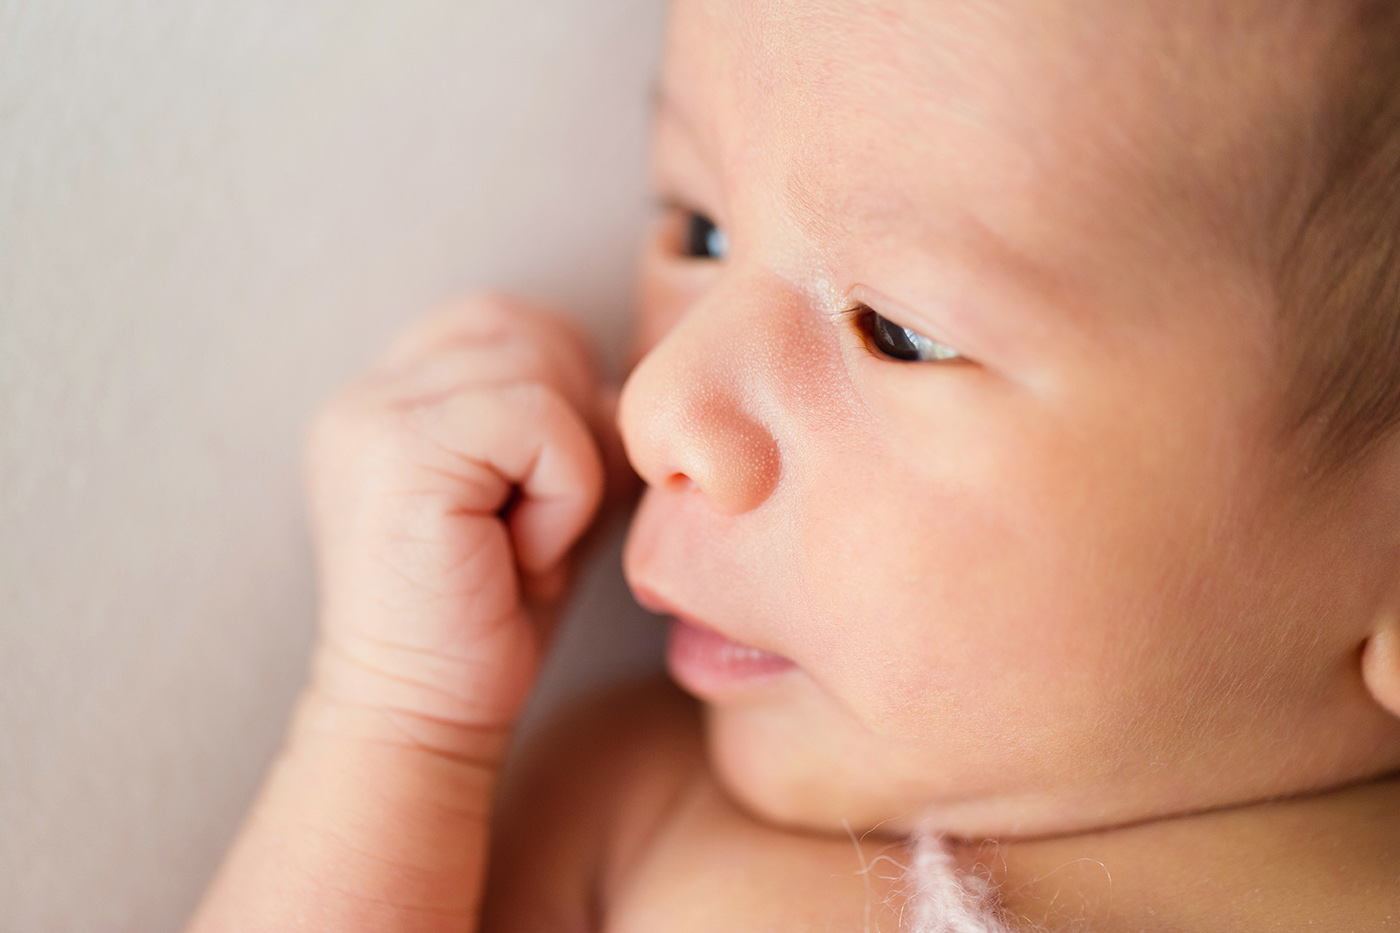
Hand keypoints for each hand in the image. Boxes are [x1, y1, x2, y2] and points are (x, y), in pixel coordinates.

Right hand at [304, 294, 620, 745]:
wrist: (425, 716)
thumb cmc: (489, 616)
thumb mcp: (541, 494)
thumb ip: (565, 421)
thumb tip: (629, 381)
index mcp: (389, 394)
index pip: (507, 321)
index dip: (557, 396)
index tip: (536, 495)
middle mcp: (366, 391)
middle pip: (531, 333)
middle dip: (569, 430)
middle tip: (533, 527)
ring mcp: (372, 414)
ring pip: (542, 372)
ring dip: (567, 469)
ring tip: (522, 544)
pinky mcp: (398, 449)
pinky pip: (539, 422)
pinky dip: (562, 493)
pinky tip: (520, 556)